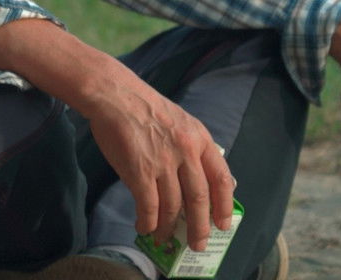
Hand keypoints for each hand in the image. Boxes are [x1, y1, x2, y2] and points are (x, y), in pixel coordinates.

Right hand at [84, 71, 234, 251]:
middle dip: (199, 226)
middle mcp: (186, 151)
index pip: (220, 178)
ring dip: (168, 227)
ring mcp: (163, 162)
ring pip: (172, 206)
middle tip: (197, 244)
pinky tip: (145, 228)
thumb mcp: (181, 122)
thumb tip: (197, 184)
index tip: (223, 225)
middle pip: (198, 198)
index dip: (224, 205)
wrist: (115, 95)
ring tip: (164, 237)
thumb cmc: (146, 108)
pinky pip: (148, 206)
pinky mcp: (139, 170)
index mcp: (199, 139)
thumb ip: (192, 149)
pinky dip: (148, 221)